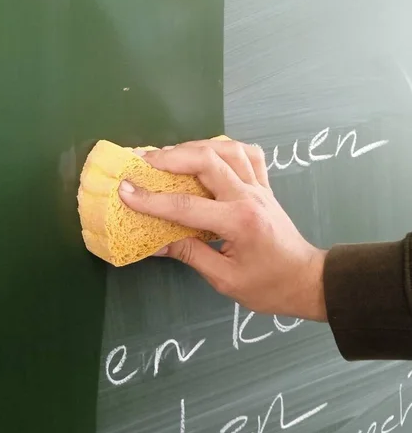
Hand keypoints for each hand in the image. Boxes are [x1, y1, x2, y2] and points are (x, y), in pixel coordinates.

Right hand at [118, 138, 327, 321]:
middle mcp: (249, 196)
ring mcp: (259, 186)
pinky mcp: (264, 184)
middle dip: (170, 157)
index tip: (125, 190)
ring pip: (226, 149)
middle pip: (206, 161)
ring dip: (194, 146)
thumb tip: (155, 243)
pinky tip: (208, 151)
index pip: (185, 206)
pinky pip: (247, 153)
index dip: (151, 199)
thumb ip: (190, 255)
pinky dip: (225, 146)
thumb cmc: (268, 286)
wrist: (307, 280)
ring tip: (169, 153)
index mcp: (238, 223)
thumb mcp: (224, 279)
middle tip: (143, 160)